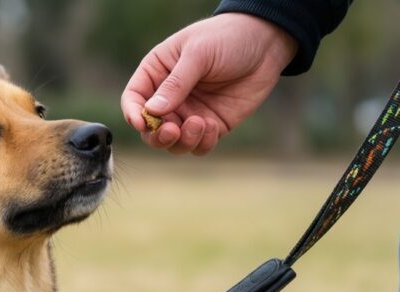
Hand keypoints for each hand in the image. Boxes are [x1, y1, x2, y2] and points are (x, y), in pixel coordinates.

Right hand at [121, 13, 297, 155]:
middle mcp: (169, 97)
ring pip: (173, 143)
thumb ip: (176, 83)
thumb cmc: (227, 38)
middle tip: (172, 131)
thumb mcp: (198, 54)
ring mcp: (190, 113)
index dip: (133, 114)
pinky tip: (213, 126)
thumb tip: (153, 111)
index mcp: (157, 73)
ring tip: (199, 124)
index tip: (142, 123)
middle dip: (158, 136)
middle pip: (150, 129)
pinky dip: (203, 143)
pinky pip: (199, 145)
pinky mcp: (211, 125)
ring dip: (182, 141)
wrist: (266, 43)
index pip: (134, 99)